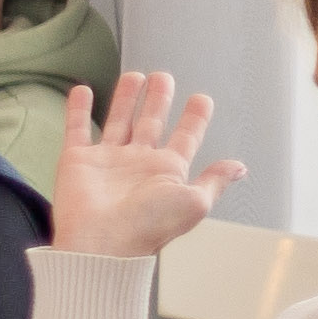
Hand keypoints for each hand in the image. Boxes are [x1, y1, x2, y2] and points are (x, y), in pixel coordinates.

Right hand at [53, 74, 244, 261]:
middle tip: (164, 78)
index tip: (202, 99)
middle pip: (151, 122)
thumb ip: (214, 181)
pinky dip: (78, 109)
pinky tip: (83, 90)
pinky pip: (77, 128)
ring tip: (135, 76)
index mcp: (167, 171)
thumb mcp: (194, 202)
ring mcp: (107, 160)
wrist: (102, 242)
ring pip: (118, 121)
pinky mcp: (78, 160)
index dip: (195, 118)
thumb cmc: (147, 226)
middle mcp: (138, 163)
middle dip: (159, 99)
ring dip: (126, 98)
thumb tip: (240, 168)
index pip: (185, 137)